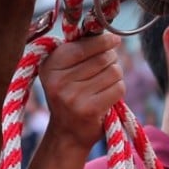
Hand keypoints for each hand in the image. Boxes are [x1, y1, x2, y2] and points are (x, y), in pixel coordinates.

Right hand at [38, 33, 125, 148]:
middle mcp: (58, 81)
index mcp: (50, 65)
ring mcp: (73, 97)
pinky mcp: (89, 110)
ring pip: (113, 72)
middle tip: (108, 64)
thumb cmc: (69, 92)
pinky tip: (108, 95)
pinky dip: (118, 89)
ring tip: (105, 81)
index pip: (84, 46)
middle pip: (103, 58)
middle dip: (111, 58)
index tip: (113, 40)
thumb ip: (79, 49)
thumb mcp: (63, 69)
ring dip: (116, 75)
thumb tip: (110, 36)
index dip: (103, 41)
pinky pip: (118, 88)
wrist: (67, 132)